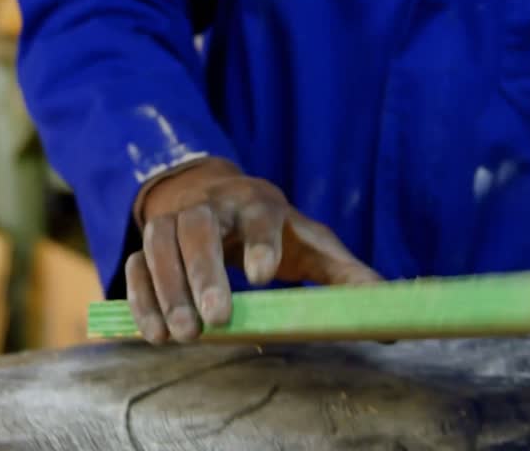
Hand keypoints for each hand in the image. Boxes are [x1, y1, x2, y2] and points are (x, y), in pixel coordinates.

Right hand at [126, 158, 380, 344]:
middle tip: (215, 319)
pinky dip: (140, 296)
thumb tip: (393, 306)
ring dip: (167, 288)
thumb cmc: (272, 228)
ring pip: (160, 242)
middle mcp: (212, 204)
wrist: (215, 193)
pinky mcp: (150, 237)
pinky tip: (153, 333)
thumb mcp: (310, 241)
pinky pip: (136, 262)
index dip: (261, 242)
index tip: (264, 276)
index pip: (259, 214)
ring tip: (181, 336)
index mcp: (259, 203)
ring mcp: (176, 218)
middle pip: (200, 228)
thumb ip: (346, 273)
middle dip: (206, 272)